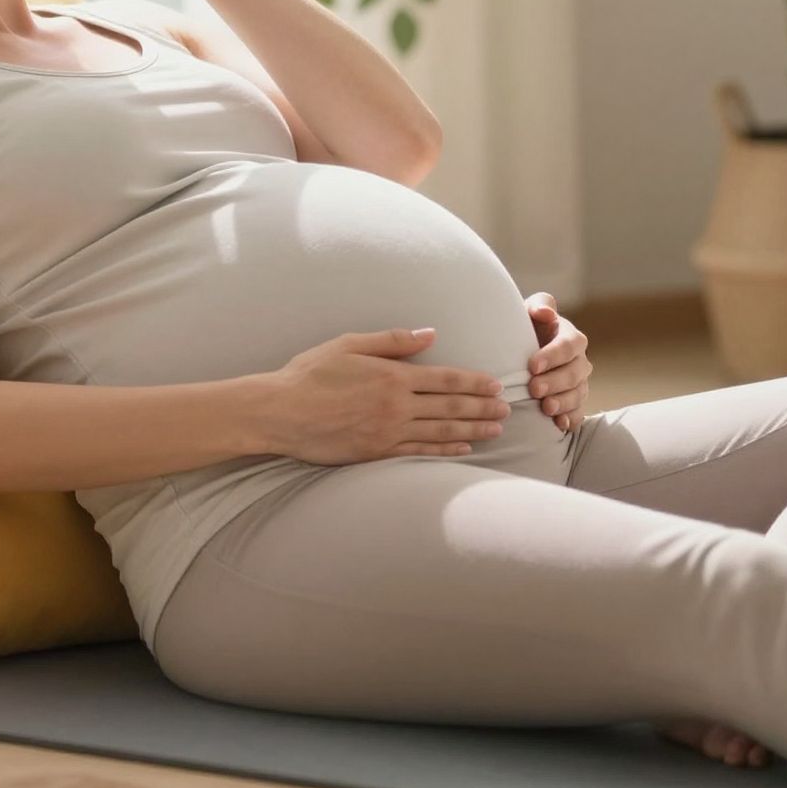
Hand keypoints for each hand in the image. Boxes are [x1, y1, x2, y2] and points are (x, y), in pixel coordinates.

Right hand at [263, 327, 511, 464]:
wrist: (279, 412)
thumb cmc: (310, 373)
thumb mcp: (349, 344)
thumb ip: (393, 341)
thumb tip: (430, 334)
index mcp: (392, 376)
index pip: (445, 380)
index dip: (474, 383)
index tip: (496, 385)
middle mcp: (395, 406)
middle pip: (450, 407)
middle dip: (482, 407)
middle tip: (507, 410)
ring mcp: (387, 432)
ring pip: (440, 432)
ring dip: (473, 429)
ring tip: (496, 429)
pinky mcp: (377, 453)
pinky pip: (420, 453)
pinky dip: (445, 450)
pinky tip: (463, 447)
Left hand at [523, 292, 590, 431]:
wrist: (519, 355)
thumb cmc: (524, 330)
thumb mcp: (528, 312)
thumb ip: (539, 305)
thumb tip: (545, 312)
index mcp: (570, 337)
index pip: (569, 345)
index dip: (553, 356)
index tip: (532, 365)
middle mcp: (579, 361)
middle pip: (575, 372)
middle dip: (555, 382)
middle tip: (534, 388)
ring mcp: (578, 383)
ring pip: (578, 394)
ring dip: (563, 402)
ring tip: (546, 408)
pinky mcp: (574, 403)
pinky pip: (579, 413)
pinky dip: (570, 419)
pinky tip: (559, 424)